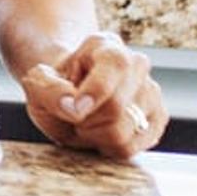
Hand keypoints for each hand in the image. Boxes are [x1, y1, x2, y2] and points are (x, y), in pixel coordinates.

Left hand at [22, 32, 165, 158]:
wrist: (72, 95)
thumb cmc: (57, 87)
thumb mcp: (39, 84)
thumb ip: (48, 91)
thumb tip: (71, 106)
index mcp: (106, 46)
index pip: (115, 66)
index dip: (95, 92)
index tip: (75, 110)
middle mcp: (137, 65)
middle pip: (116, 107)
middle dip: (85, 121)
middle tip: (72, 116)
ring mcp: (152, 92)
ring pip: (124, 132)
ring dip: (94, 136)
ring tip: (87, 123)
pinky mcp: (157, 119)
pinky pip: (131, 148)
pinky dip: (107, 148)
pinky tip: (101, 133)